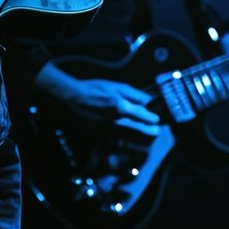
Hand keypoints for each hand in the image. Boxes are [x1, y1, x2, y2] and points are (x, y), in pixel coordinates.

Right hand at [34, 63, 160, 137]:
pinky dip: (122, 143)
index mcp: (121, 107)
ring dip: (137, 138)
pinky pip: (113, 142)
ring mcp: (106, 131)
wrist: (71, 99)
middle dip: (147, 131)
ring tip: (145, 138)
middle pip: (136, 129)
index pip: (141, 116)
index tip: (157, 120)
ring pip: (127, 138)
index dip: (151, 119)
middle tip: (155, 132)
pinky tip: (126, 142)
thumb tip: (147, 99)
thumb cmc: (94, 89)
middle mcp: (115, 121)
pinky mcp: (98, 136)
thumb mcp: (116, 86)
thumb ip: (133, 93)